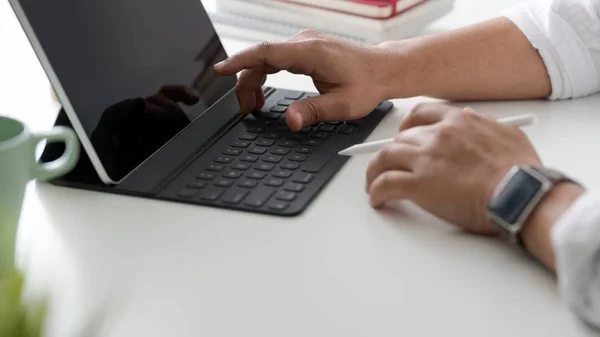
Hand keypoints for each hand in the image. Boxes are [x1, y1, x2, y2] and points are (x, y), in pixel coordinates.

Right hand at [214, 30, 390, 130]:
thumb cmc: (368, 84)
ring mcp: (304, 44)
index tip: (220, 70)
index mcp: (311, 52)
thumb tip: (290, 121)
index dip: (240, 61)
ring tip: (252, 107)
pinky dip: (265, 75)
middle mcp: (304, 43)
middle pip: (261, 58)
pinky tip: (263, 93)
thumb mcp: (343, 105)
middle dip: (245, 83)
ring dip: (254, 81)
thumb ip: (313, 112)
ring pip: (266, 59)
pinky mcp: (305, 49)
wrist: (384, 70)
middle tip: (244, 110)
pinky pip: (275, 59)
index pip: (266, 53)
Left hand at [365, 103, 541, 233]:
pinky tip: (377, 199)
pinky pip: (385, 184)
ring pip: (384, 158)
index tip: (403, 134)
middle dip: (392, 153)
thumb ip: (486, 128)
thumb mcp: (508, 136)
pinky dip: (376, 191)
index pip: (421, 114)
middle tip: (389, 166)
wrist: (521, 194)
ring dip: (375, 171)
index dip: (407, 125)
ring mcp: (426, 159)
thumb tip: (476, 124)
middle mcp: (438, 136)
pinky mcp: (418, 184)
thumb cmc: (521, 173)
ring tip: (373, 184)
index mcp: (459, 122)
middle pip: (400, 139)